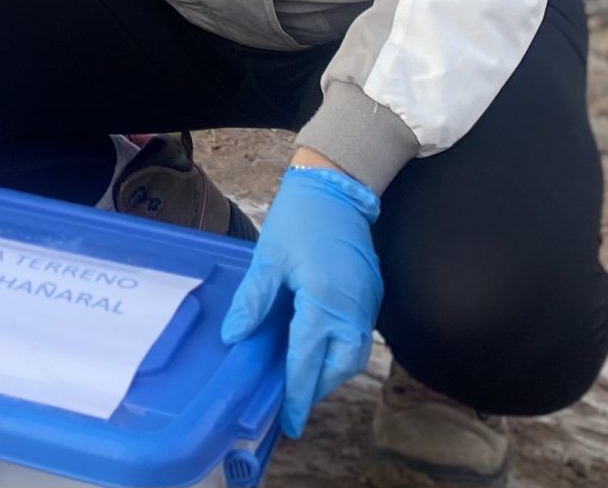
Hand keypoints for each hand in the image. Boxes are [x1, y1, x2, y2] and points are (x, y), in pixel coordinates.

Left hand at [221, 162, 383, 439]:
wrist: (337, 184)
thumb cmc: (299, 218)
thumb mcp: (269, 259)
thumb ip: (254, 302)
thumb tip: (234, 337)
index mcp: (324, 302)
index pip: (307, 360)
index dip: (296, 394)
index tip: (288, 422)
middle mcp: (352, 310)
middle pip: (339, 367)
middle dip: (317, 388)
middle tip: (292, 401)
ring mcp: (367, 303)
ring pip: (353, 356)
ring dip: (330, 371)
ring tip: (302, 378)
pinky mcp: (372, 295)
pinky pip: (358, 337)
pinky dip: (340, 351)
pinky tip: (318, 348)